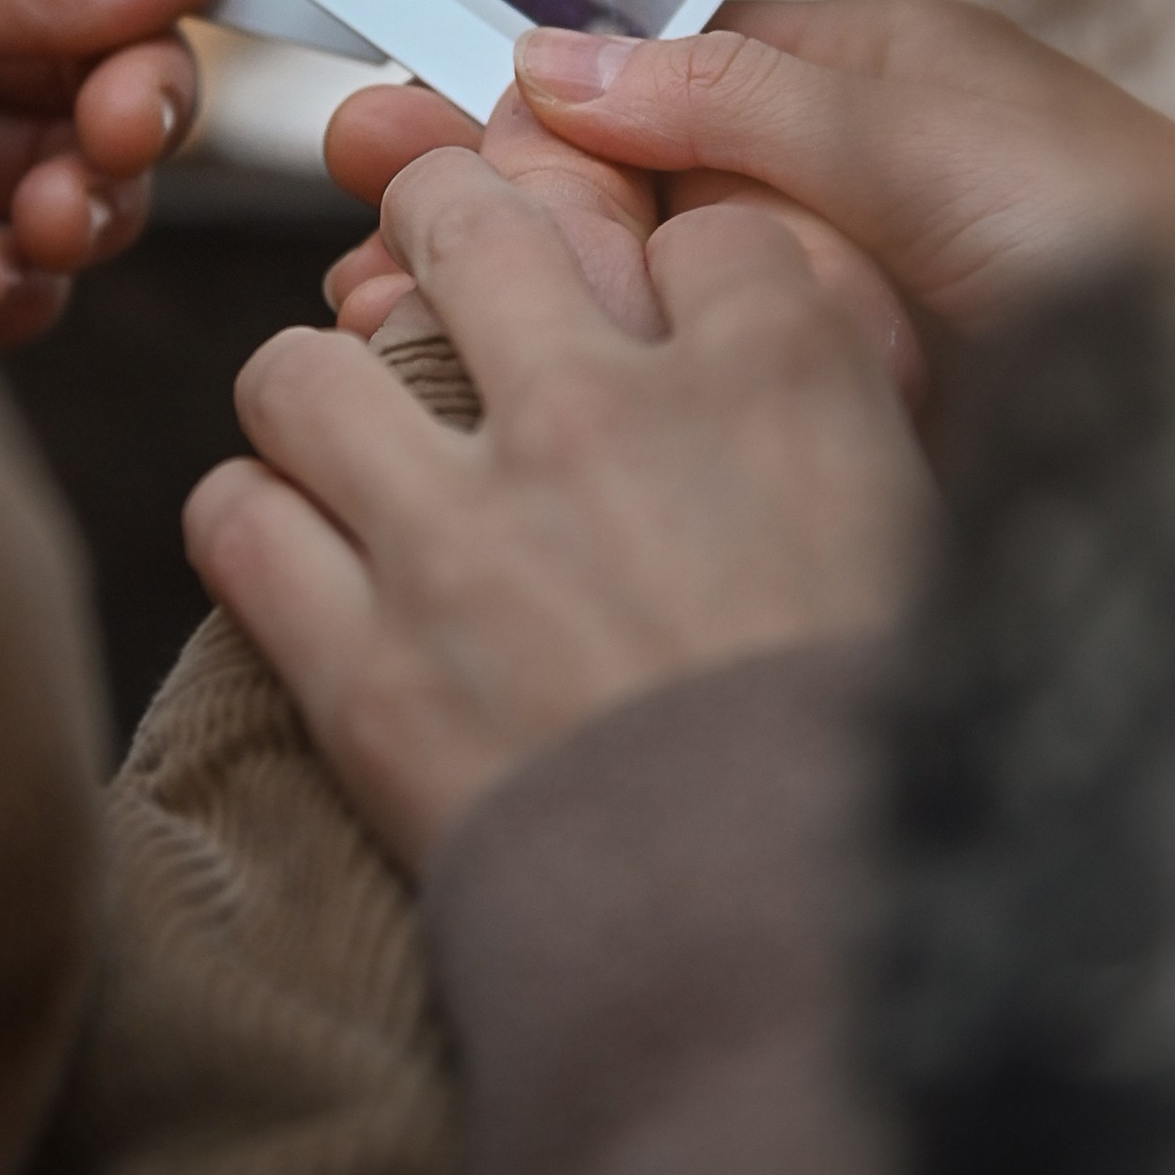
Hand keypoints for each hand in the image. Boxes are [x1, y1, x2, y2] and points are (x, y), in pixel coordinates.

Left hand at [188, 152, 924, 866]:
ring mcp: (460, 539)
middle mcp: (599, 421)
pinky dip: (255, 524)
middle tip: (437, 259)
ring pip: (301, 368)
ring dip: (316, 390)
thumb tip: (799, 355)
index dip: (672, 262)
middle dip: (439, 216)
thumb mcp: (937, 551)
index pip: (699, 228)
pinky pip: (238, 523)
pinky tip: (297, 548)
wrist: (786, 958)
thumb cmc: (885, 770)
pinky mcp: (363, 666)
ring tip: (342, 428)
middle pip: (463, 219)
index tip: (656, 306)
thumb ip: (857, 425)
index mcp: (775, 381)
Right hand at [327, 0, 1174, 370]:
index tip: (386, 136)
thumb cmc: (1124, 217)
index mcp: (851, 88)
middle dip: (476, 228)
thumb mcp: (910, 127)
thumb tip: (550, 65)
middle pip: (618, 207)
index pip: (644, 85)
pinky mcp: (842, 436)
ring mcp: (832, 325)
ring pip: (637, 320)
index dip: (512, 114)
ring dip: (509, 331)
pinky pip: (693, 419)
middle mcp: (830, 201)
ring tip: (382, 342)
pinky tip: (495, 445)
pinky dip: (590, 424)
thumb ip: (728, 102)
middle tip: (343, 259)